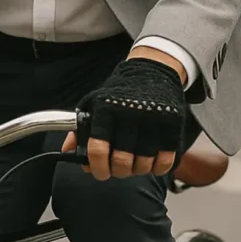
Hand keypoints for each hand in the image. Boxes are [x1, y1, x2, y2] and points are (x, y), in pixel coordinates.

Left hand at [62, 58, 185, 180]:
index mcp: (106, 109)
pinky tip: (152, 159)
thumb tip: (69, 152)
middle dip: (119, 171)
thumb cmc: (121, 91)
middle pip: (122, 163)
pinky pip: (165, 162)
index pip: (97, 150)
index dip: (98, 168)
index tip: (100, 172)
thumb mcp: (95, 103)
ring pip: (143, 165)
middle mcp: (128, 114)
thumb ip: (81, 129)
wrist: (152, 69)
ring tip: (136, 159)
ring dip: (138, 169)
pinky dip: (158, 167)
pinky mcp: (171, 124)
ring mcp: (152, 119)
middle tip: (119, 166)